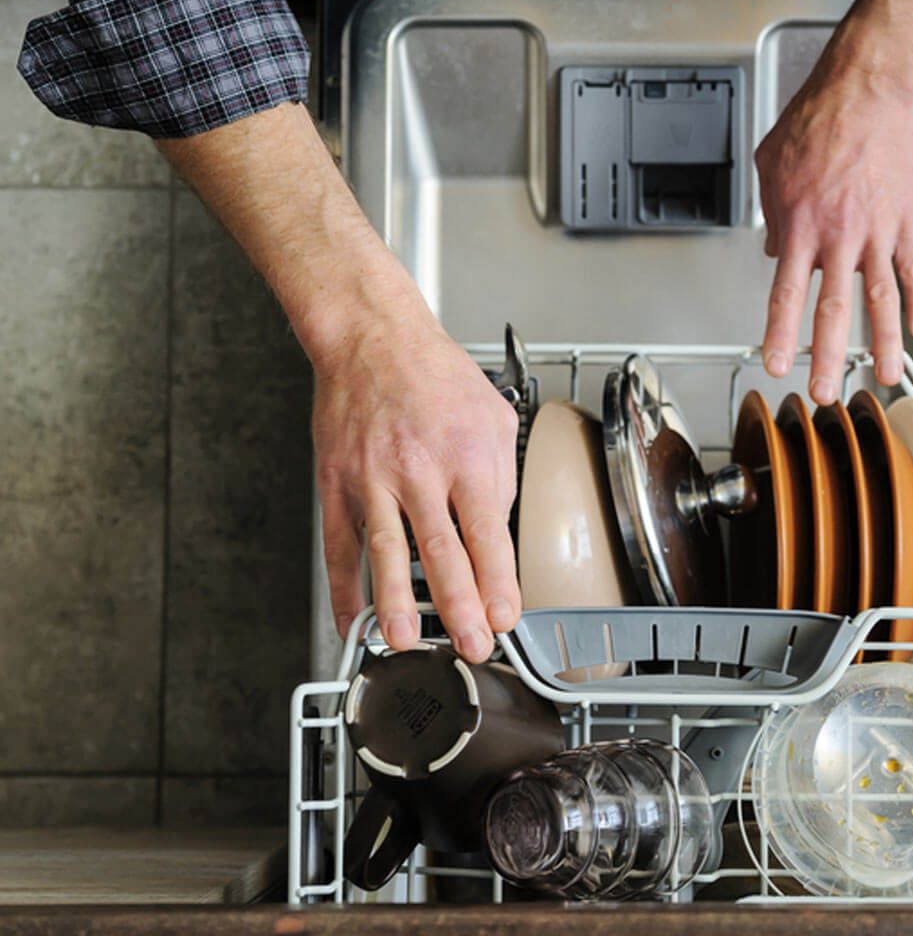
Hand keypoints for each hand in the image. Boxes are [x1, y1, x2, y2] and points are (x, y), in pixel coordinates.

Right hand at [312, 304, 520, 662]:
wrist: (372, 338)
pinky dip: (345, 587)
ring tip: (405, 644)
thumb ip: (501, 477)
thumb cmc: (435, 375)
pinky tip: (353, 619)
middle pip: (441, 550)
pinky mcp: (336, 483)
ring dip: (396, 603)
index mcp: (465, 455)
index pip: (487, 531)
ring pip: (384, 552)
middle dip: (458, 606)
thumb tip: (499, 534)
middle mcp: (419, 470)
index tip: (505, 617)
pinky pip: (339, 544)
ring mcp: (371, 478)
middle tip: (471, 645)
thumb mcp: (495, 416)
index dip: (498, 581)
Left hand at [755, 45, 912, 403]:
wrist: (864, 91)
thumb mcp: (771, 168)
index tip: (776, 363)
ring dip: (883, 343)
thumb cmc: (817, 121)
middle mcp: (839, 236)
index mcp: (800, 227)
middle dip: (828, 356)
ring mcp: (876, 231)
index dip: (780, 335)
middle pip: (832, 310)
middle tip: (825, 390)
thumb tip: (777, 254)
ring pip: (880, 299)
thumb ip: (772, 216)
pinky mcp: (905, 220)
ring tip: (885, 376)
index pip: (786, 295)